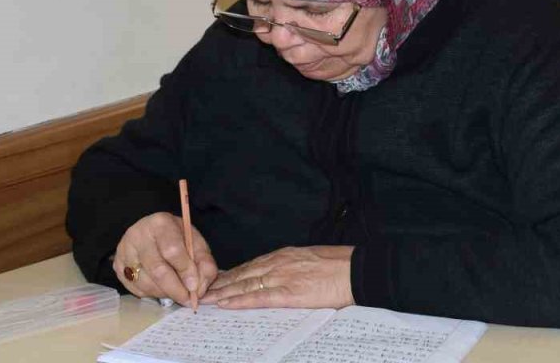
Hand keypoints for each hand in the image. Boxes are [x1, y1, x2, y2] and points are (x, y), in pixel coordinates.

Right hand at [114, 212, 217, 305]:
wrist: (150, 232)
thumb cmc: (176, 237)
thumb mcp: (194, 241)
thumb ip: (203, 261)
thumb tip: (199, 288)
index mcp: (161, 223)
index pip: (172, 250)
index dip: (185, 270)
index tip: (194, 287)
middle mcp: (138, 235)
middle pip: (157, 269)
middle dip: (176, 289)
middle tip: (187, 299)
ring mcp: (124, 252)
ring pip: (145, 283)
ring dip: (164, 293)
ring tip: (176, 292)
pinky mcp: (117, 267)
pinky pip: (135, 289)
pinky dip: (152, 294)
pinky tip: (161, 288)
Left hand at [202, 246, 354, 309]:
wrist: (358, 269)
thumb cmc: (342, 265)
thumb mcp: (313, 259)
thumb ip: (295, 265)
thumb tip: (287, 274)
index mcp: (286, 255)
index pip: (252, 265)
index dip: (232, 273)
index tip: (216, 279)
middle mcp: (280, 263)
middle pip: (243, 274)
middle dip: (220, 282)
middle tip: (200, 289)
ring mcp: (283, 277)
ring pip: (245, 285)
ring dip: (222, 292)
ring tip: (204, 298)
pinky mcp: (290, 293)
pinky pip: (258, 298)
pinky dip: (239, 301)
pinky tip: (225, 304)